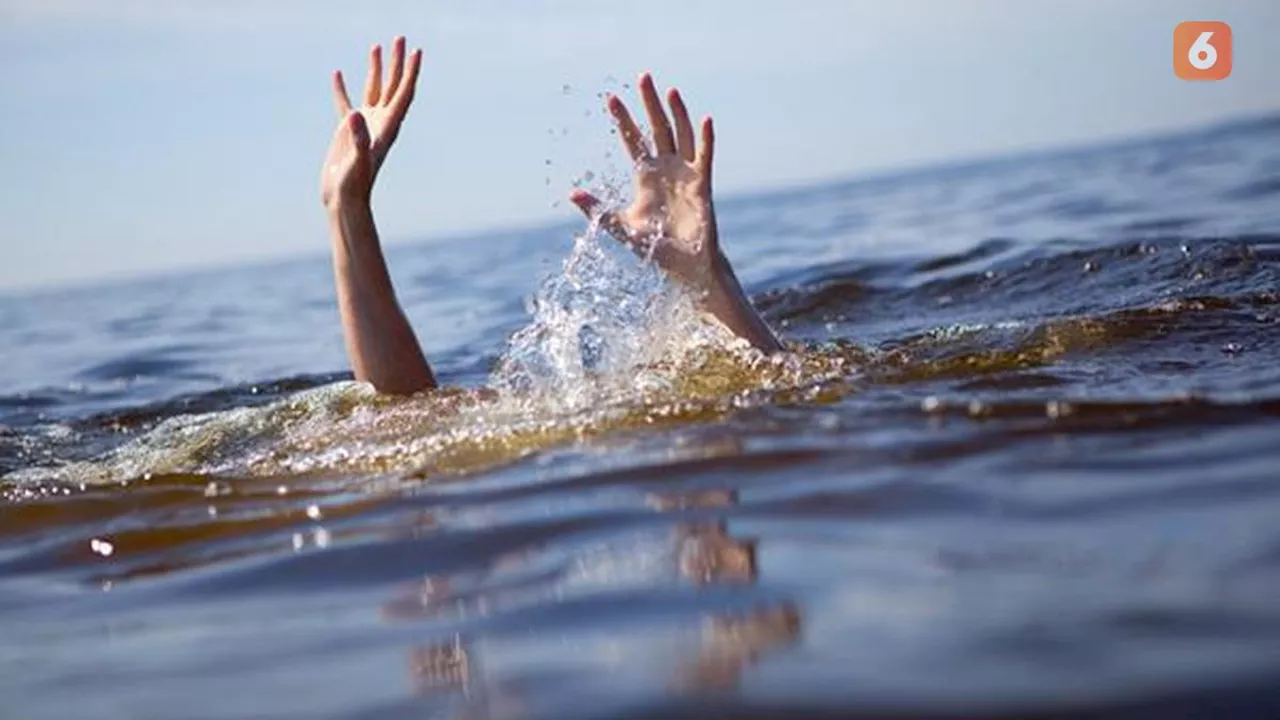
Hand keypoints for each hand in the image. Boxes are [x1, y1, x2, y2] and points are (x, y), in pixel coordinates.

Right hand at [321, 36, 422, 208]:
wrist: (344, 199)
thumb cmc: (355, 183)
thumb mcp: (358, 159)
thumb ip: (358, 137)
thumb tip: (356, 115)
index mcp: (388, 127)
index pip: (403, 94)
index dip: (411, 72)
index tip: (416, 51)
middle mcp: (380, 123)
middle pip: (392, 86)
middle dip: (396, 62)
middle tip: (399, 38)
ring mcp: (364, 125)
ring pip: (373, 90)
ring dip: (376, 69)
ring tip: (376, 46)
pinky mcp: (347, 131)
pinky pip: (346, 103)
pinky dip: (342, 88)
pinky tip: (337, 73)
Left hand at [570, 73, 720, 291]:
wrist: (684, 265)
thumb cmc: (655, 247)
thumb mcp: (621, 227)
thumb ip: (599, 210)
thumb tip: (571, 193)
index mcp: (645, 176)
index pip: (633, 140)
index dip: (623, 119)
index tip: (611, 98)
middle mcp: (666, 168)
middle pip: (657, 128)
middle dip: (649, 103)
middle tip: (643, 77)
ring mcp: (686, 174)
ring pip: (681, 135)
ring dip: (677, 113)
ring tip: (670, 91)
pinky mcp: (703, 184)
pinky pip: (705, 156)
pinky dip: (706, 138)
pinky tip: (706, 119)